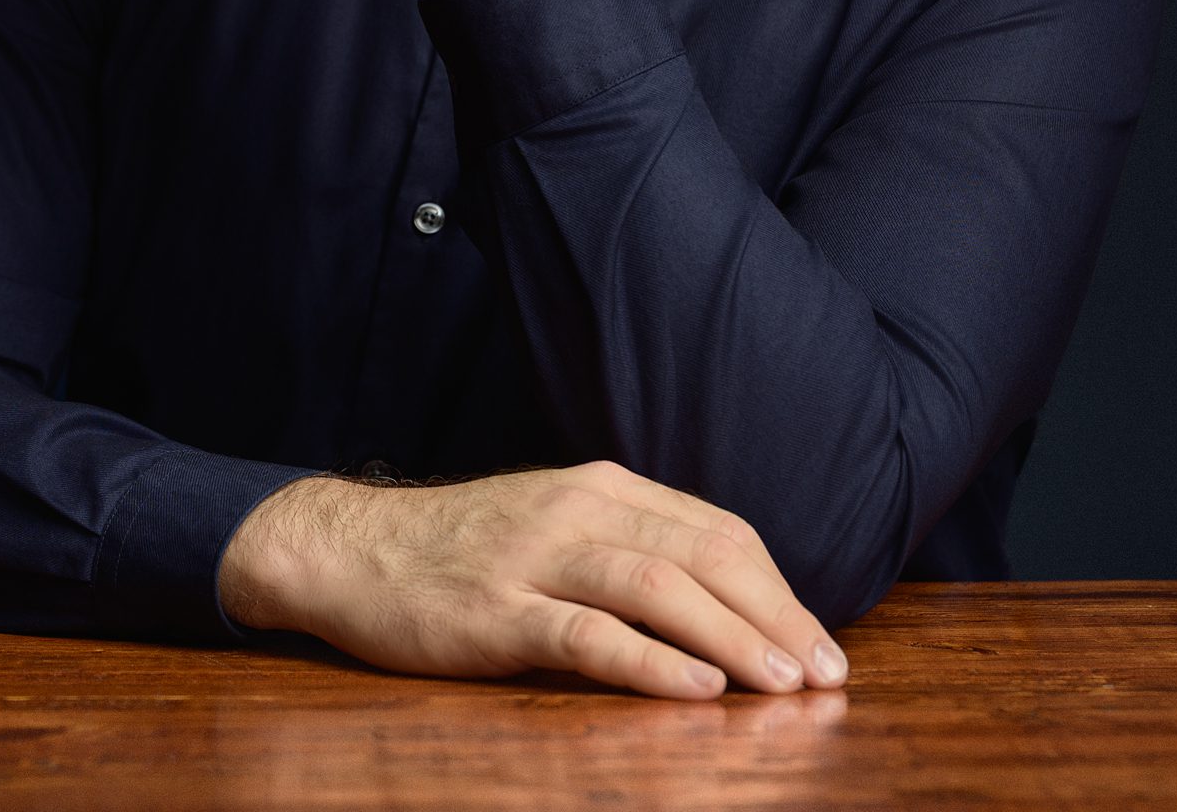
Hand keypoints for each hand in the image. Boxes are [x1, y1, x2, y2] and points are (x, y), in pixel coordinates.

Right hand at [218, 459, 848, 700]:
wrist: (350, 548)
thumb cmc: (461, 549)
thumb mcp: (553, 526)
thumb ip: (626, 546)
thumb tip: (723, 601)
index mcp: (600, 487)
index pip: (716, 530)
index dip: (778, 588)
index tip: (823, 644)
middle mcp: (576, 510)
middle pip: (700, 554)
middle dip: (774, 616)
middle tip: (826, 675)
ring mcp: (535, 557)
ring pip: (656, 586)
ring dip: (731, 636)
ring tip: (782, 684)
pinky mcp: (496, 610)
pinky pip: (585, 633)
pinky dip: (649, 660)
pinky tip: (695, 689)